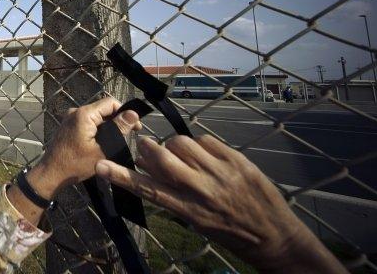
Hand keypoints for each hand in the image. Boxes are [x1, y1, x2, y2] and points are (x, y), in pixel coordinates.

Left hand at [7, 96, 141, 226]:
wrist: (52, 174)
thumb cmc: (76, 164)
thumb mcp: (103, 148)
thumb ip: (118, 130)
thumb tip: (133, 114)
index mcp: (83, 114)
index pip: (111, 103)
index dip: (126, 112)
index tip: (135, 127)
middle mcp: (76, 111)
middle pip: (104, 109)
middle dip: (118, 120)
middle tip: (130, 135)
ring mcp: (71, 118)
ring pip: (97, 116)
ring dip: (109, 126)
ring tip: (119, 140)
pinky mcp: (69, 126)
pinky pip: (89, 122)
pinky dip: (99, 129)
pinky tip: (105, 142)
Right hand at [95, 135, 345, 272]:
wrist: (275, 235)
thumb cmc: (231, 232)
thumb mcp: (197, 222)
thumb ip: (174, 196)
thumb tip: (152, 170)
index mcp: (189, 210)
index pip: (149, 190)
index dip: (123, 177)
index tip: (101, 166)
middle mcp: (203, 189)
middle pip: (163, 159)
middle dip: (148, 149)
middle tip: (143, 145)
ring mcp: (222, 172)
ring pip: (183, 144)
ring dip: (174, 146)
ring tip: (180, 155)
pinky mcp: (237, 160)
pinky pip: (206, 140)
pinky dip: (198, 144)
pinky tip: (203, 155)